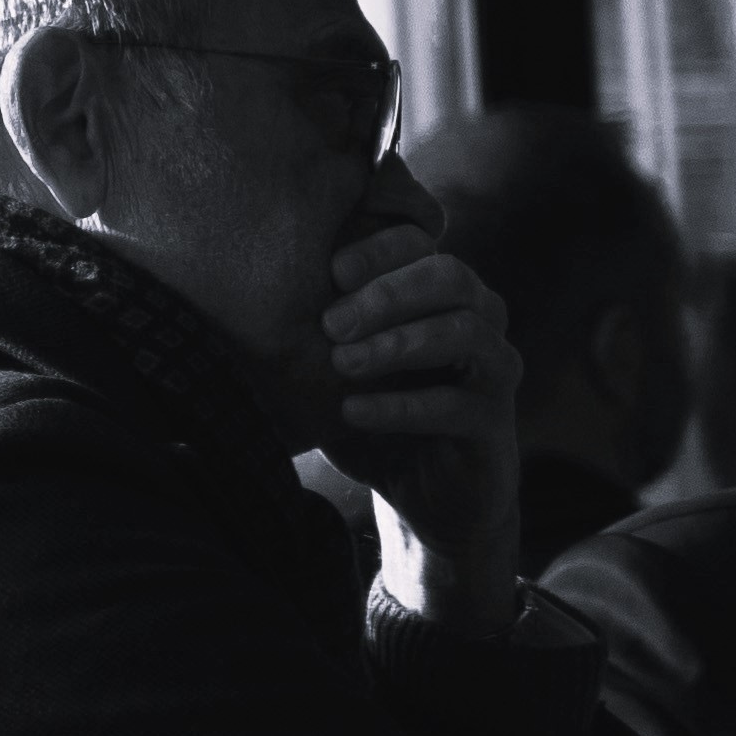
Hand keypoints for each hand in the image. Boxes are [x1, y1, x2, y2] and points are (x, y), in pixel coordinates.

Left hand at [319, 222, 521, 628]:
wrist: (420, 492)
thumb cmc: (372, 413)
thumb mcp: (332, 367)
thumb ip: (310, 327)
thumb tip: (241, 288)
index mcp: (440, 294)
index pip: (420, 243)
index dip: (378, 249)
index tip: (330, 270)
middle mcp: (478, 320)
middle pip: (449, 276)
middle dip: (387, 294)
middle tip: (331, 324)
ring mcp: (493, 369)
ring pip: (464, 331)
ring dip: (395, 343)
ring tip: (342, 364)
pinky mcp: (494, 423)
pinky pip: (457, 403)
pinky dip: (400, 405)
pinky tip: (352, 411)